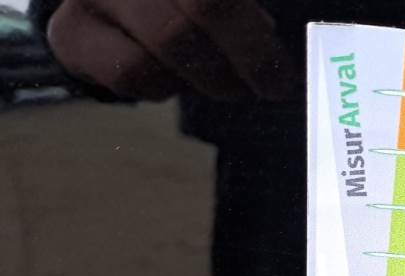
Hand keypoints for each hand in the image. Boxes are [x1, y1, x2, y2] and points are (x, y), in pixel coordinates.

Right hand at [47, 0, 296, 100]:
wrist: (107, 4)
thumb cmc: (178, 7)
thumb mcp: (220, 3)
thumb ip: (243, 13)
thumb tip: (281, 53)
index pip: (219, 0)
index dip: (256, 40)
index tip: (282, 74)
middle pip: (203, 8)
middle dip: (247, 60)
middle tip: (266, 87)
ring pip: (166, 46)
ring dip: (206, 78)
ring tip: (221, 82)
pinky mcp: (71, 31)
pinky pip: (131, 75)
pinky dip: (162, 87)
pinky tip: (172, 78)